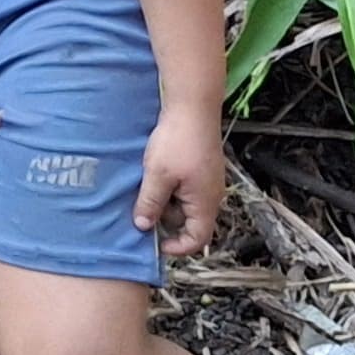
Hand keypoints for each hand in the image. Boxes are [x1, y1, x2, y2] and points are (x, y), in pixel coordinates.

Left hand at [136, 105, 226, 260]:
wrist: (192, 107)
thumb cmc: (178, 140)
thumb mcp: (157, 175)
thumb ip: (150, 203)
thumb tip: (143, 226)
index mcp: (205, 202)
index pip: (198, 239)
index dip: (178, 247)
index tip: (156, 244)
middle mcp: (211, 195)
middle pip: (190, 222)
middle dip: (166, 221)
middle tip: (143, 211)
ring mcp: (207, 180)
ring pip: (185, 204)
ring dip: (165, 202)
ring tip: (146, 189)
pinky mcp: (201, 168)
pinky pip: (185, 188)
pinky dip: (169, 188)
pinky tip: (154, 176)